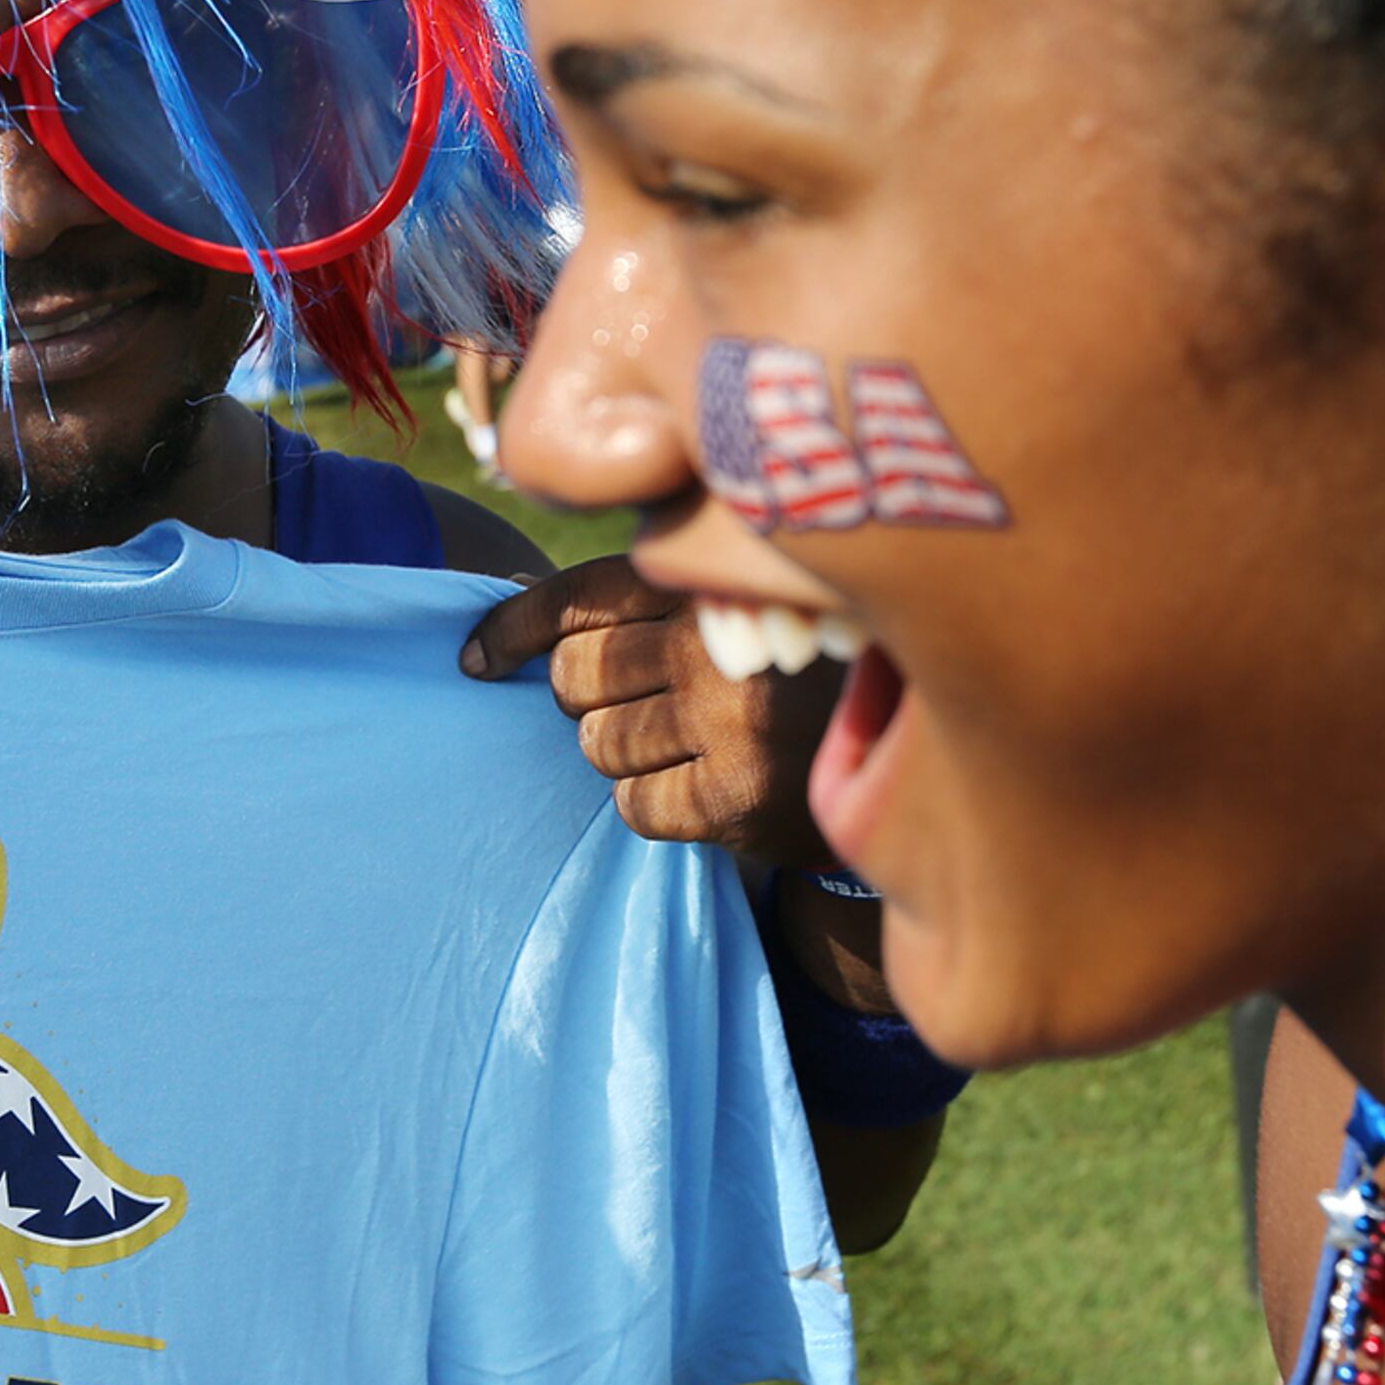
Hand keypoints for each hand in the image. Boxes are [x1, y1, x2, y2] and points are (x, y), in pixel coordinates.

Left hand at [461, 555, 843, 871]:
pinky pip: (633, 805)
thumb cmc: (803, 674)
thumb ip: (653, 597)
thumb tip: (516, 595)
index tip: (475, 660)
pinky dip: (651, 804)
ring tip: (686, 746)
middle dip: (586, 700)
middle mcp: (718, 639)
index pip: (579, 595)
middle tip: (641, 706)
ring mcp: (729, 716)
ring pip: (596, 743)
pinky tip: (700, 790)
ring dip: (623, 753)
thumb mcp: (743, 606)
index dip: (513, 629)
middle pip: (572, 677)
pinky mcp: (736, 793)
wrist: (909, 761)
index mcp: (711, 580)